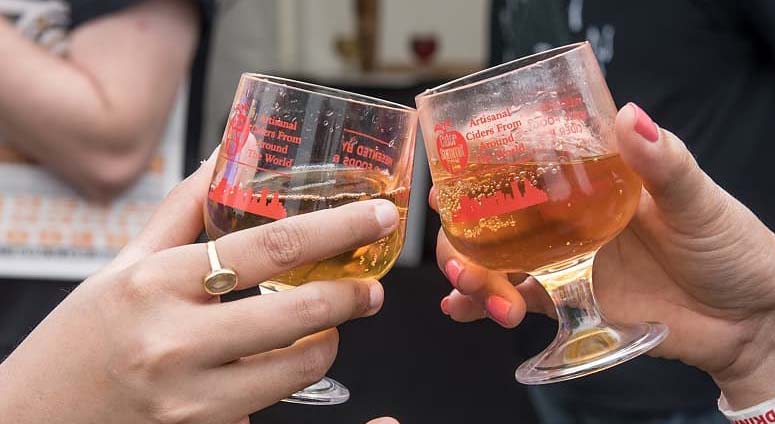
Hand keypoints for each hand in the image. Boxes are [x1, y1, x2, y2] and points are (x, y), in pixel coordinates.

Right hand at [0, 155, 400, 423]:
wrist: (35, 420)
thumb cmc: (82, 337)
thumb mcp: (124, 266)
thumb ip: (180, 212)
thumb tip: (225, 157)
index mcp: (157, 282)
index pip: (271, 246)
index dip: (338, 229)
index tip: (377, 217)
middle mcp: (174, 340)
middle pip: (299, 312)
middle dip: (353, 296)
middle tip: (372, 288)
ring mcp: (190, 397)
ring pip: (298, 368)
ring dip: (328, 343)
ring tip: (328, 327)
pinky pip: (270, 404)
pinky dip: (287, 379)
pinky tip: (280, 363)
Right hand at [433, 103, 774, 406]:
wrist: (753, 324)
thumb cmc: (736, 250)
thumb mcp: (699, 201)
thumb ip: (663, 164)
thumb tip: (631, 116)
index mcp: (599, 182)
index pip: (531, 163)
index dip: (485, 166)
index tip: (454, 173)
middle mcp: (574, 218)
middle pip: (501, 216)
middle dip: (467, 233)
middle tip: (461, 255)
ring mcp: (571, 261)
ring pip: (501, 260)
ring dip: (471, 272)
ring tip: (469, 292)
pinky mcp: (574, 302)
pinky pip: (519, 300)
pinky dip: (486, 306)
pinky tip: (467, 313)